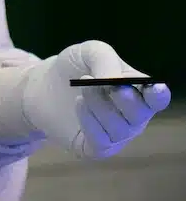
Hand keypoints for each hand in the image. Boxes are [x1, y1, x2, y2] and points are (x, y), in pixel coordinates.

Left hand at [22, 41, 170, 158]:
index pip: (157, 98)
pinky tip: (78, 104)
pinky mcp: (97, 148)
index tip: (155, 89)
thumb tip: (116, 81)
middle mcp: (133, 116)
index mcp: (137, 90)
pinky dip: (89, 121)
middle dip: (123, 98)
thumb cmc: (74, 68)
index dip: (158, 95)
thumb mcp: (89, 52)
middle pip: (140, 114)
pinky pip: (101, 142)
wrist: (43, 87)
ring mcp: (117, 135)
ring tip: (81, 88)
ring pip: (119, 128)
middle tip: (98, 82)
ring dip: (99, 105)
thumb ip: (105, 60)